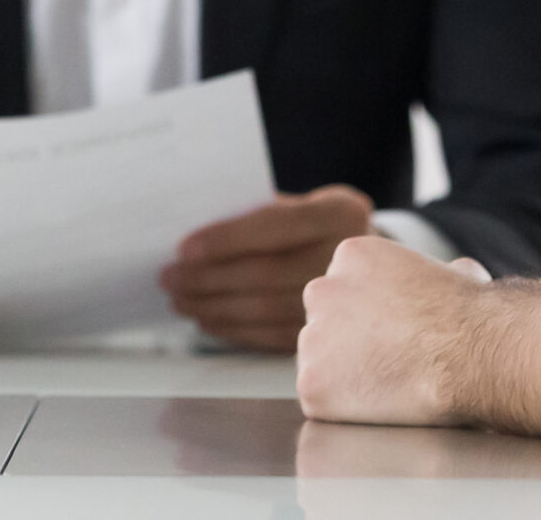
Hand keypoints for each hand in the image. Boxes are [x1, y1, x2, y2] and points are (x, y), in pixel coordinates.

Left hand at [160, 183, 372, 350]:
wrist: (370, 265)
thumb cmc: (317, 227)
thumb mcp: (300, 204)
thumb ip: (257, 213)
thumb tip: (193, 236)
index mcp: (341, 213)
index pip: (275, 225)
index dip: (226, 239)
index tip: (184, 249)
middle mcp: (347, 259)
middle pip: (265, 273)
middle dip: (208, 278)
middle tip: (170, 278)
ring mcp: (344, 303)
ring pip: (264, 310)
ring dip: (213, 307)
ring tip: (181, 299)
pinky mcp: (331, 335)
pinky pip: (271, 336)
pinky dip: (233, 329)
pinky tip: (208, 319)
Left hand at [297, 234, 492, 426]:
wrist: (470, 355)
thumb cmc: (472, 317)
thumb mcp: (456, 272)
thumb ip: (435, 273)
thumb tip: (456, 275)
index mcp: (350, 256)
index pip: (344, 289)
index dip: (371, 318)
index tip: (395, 335)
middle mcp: (321, 290)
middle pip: (324, 323)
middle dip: (348, 344)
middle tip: (387, 363)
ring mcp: (312, 337)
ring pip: (320, 363)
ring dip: (345, 377)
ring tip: (390, 385)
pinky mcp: (311, 383)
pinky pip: (321, 402)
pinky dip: (344, 411)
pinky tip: (380, 406)